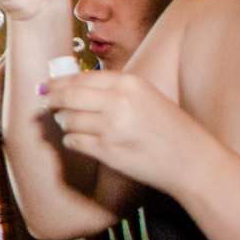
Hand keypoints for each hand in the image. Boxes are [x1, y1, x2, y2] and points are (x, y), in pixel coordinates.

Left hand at [44, 68, 211, 191]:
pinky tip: (81, 140)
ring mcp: (111, 128)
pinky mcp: (107, 151)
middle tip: (47, 103)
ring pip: (67, 120)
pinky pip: (73, 141)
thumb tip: (70, 85)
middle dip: (52, 100)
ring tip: (71, 124)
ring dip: (64, 122)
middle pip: (67, 96)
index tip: (47, 85)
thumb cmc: (170, 129)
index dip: (58, 82)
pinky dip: (72, 140)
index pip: (80, 78)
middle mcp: (119, 102)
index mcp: (129, 84)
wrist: (192, 161)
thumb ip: (114, 90)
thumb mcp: (147, 97)